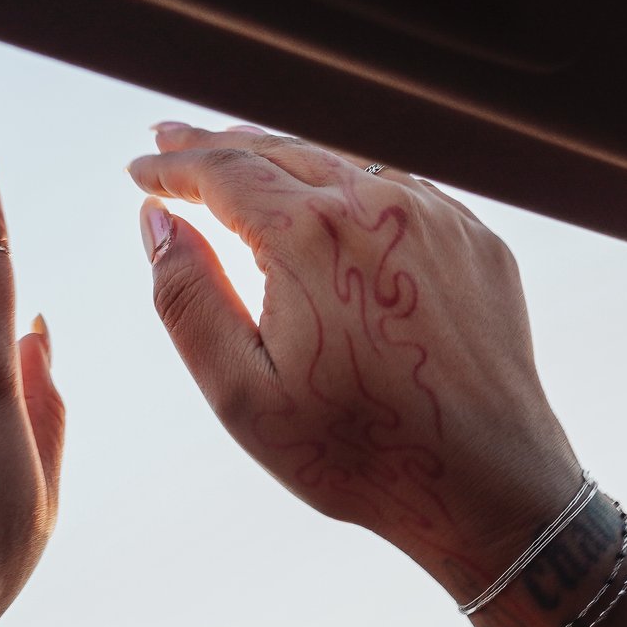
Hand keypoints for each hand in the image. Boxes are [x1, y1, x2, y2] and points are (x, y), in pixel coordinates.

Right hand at [129, 123, 579, 596]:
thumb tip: (157, 221)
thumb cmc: (356, 451)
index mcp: (313, 236)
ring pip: (342, 162)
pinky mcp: (475, 239)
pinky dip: (348, 185)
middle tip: (171, 142)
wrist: (487, 483)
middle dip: (217, 145)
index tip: (140, 169)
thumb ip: (187, 298)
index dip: (174, 166)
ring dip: (283, 158)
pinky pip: (398, 192)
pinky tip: (324, 200)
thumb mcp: (242, 394)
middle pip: (280, 150)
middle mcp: (379, 206)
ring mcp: (437, 217)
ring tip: (238, 160)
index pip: (224, 171)